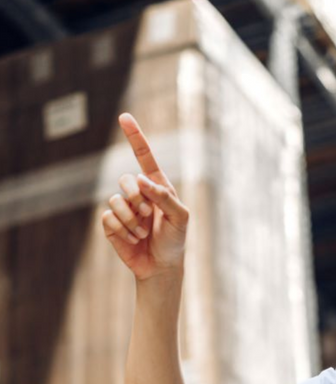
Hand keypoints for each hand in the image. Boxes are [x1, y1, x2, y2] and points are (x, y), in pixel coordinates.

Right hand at [101, 113, 189, 280]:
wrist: (162, 266)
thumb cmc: (175, 240)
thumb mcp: (180, 217)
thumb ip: (165, 197)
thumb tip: (142, 180)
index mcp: (157, 186)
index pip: (145, 157)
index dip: (135, 137)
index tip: (124, 117)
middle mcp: (138, 193)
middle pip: (126, 179)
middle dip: (136, 197)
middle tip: (149, 214)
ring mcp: (124, 208)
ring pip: (115, 199)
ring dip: (131, 218)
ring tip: (143, 232)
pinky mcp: (112, 224)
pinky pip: (108, 217)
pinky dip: (123, 230)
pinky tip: (133, 239)